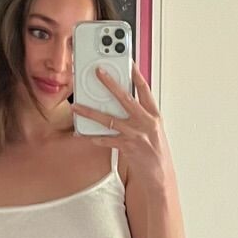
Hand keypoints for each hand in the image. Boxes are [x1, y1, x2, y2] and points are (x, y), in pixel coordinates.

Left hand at [71, 64, 172, 190]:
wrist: (160, 176)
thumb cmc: (155, 153)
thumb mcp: (153, 130)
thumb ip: (140, 115)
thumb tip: (121, 102)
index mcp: (154, 116)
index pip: (145, 90)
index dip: (136, 75)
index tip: (128, 61)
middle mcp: (146, 122)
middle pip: (126, 98)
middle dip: (110, 83)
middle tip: (98, 72)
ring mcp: (136, 134)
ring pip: (109, 119)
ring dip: (90, 112)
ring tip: (77, 107)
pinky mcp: (127, 147)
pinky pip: (106, 139)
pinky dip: (93, 137)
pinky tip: (82, 134)